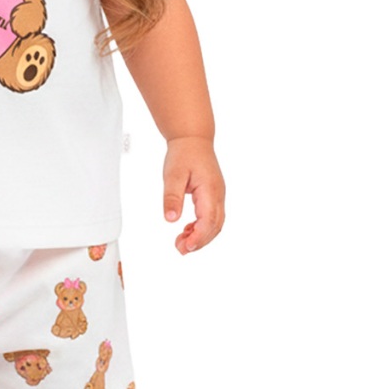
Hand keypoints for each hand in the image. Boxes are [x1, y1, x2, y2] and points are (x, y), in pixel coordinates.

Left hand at [162, 136, 224, 254]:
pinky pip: (212, 217)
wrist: (193, 139)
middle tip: (180, 249)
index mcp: (210, 190)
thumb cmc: (184, 154)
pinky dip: (201, 227)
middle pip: (214, 226)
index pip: (208, 220)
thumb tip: (170, 219)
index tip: (186, 247)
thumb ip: (171, 197)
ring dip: (200, 236)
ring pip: (215, 224)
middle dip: (199, 241)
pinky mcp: (213, 196)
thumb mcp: (173, 174)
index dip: (199, 237)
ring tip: (181, 243)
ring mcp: (218, 196)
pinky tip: (187, 230)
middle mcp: (218, 195)